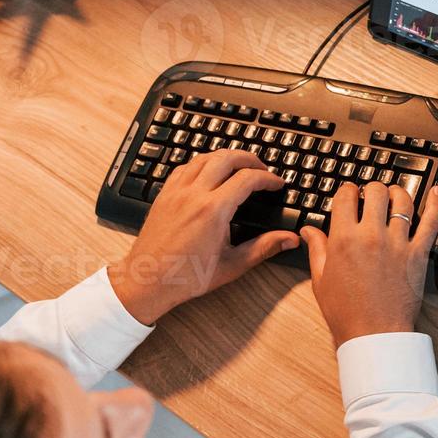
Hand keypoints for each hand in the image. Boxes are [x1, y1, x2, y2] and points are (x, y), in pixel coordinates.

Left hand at [108, 149, 300, 324]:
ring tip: (239, 166)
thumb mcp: (233, 265)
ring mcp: (176, 192)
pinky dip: (202, 163)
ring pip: (204, 157)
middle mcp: (194, 195)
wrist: (148, 281)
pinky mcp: (164, 195)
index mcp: (214, 210)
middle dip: (249, 159)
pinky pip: (185, 167)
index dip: (267, 178)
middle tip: (262, 169)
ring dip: (225, 157)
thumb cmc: (187, 276)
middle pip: (226, 158)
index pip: (247, 178)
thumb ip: (264, 248)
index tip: (276, 184)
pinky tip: (208, 173)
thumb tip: (289, 240)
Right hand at [301, 181, 437, 347]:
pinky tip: (437, 191)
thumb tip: (308, 230)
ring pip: (402, 200)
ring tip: (393, 195)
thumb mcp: (321, 280)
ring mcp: (397, 242)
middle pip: (375, 191)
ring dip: (397, 192)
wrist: (375, 335)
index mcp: (344, 239)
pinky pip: (431, 222)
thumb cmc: (347, 313)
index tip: (349, 195)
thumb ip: (316, 249)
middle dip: (371, 189)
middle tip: (370, 196)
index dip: (347, 191)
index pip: (346, 196)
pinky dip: (436, 203)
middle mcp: (371, 235)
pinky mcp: (418, 254)